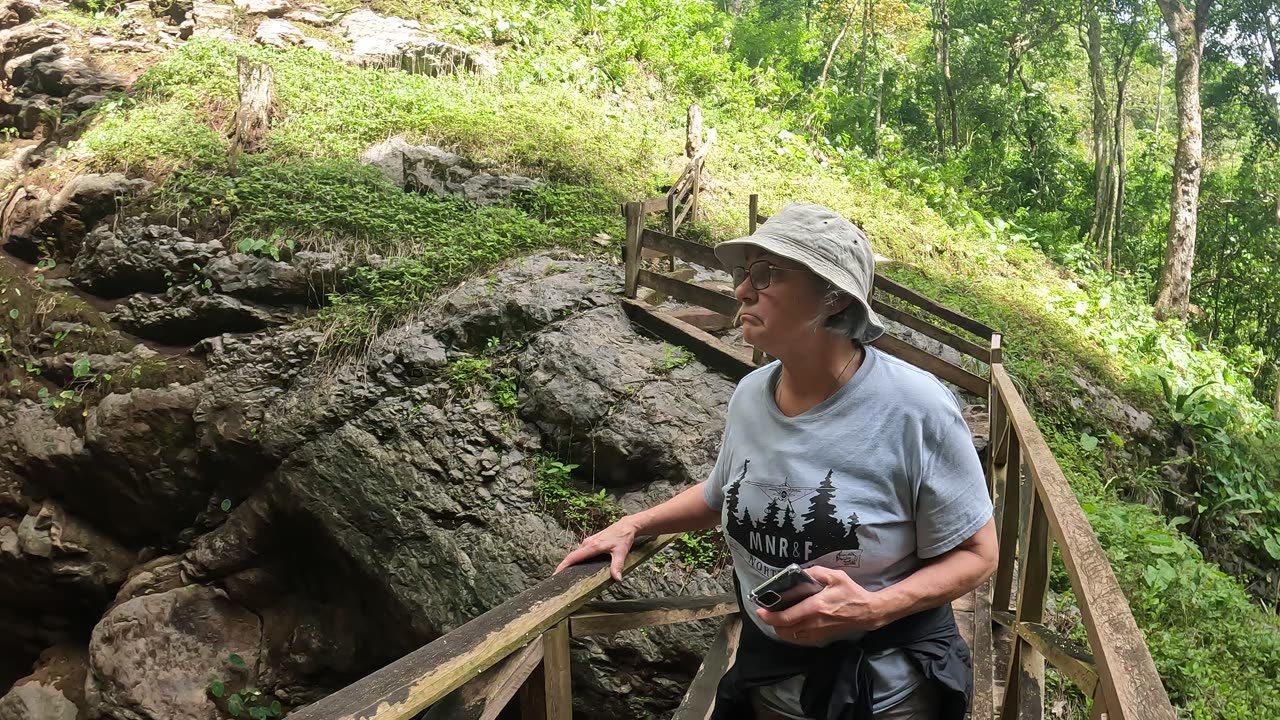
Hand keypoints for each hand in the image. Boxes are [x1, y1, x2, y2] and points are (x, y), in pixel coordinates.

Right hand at [554, 518, 638, 581]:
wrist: (626, 526)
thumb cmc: (623, 538)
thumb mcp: (621, 552)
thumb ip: (617, 566)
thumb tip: (617, 579)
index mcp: (592, 546)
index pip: (574, 557)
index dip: (563, 565)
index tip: (556, 573)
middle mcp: (588, 543)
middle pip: (572, 556)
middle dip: (564, 566)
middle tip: (558, 579)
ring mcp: (589, 541)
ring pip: (576, 554)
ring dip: (570, 563)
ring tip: (565, 575)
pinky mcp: (591, 542)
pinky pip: (580, 552)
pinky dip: (576, 559)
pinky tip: (577, 566)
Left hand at [755, 566, 886, 644]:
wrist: (867, 612)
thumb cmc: (851, 592)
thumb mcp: (835, 576)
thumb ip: (815, 572)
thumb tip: (798, 573)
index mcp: (815, 607)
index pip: (787, 617)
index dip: (770, 616)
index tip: (759, 611)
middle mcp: (814, 623)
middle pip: (784, 630)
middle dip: (771, 623)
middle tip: (766, 613)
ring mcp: (818, 632)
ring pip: (791, 637)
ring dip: (780, 629)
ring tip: (777, 618)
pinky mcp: (822, 637)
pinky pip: (801, 640)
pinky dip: (791, 634)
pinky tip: (791, 625)